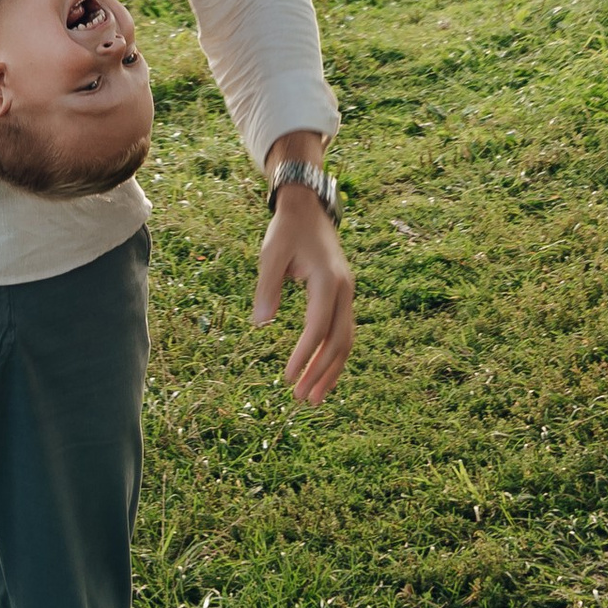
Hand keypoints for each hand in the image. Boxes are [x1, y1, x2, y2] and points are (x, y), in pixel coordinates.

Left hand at [250, 145, 353, 408]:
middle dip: (321, 372)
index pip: (317, 326)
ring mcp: (347, 294)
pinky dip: (332, 356)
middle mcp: (345, 290)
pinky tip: (321, 374)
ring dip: (330, 370)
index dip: (303, 355)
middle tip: (302, 398)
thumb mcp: (271, 254)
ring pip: (345, 340)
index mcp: (329, 280)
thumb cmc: (286, 231)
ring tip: (314, 398)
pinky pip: (342, 332)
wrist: (308, 208)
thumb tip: (260, 325)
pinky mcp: (342, 297)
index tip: (288, 378)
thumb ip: (267, 288)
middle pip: (339, 340)